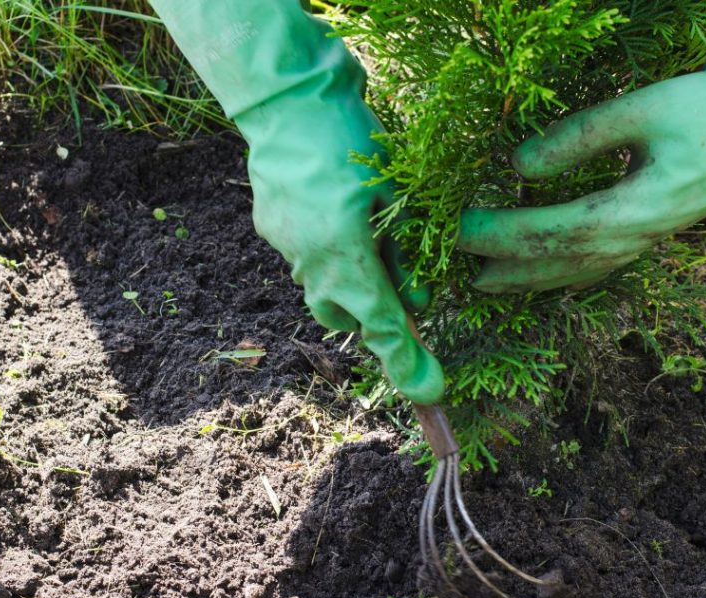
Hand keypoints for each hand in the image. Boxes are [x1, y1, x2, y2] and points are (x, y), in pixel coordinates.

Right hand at [149, 0, 443, 402]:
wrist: (286, 96)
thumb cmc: (349, 138)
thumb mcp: (393, 196)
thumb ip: (402, 254)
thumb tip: (415, 299)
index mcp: (346, 257)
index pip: (383, 327)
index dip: (409, 363)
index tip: (433, 392)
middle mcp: (311, 264)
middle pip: (351, 314)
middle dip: (378, 310)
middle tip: (404, 282)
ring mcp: (287, 247)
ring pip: (327, 286)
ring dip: (355, 277)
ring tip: (372, 232)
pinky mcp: (273, 227)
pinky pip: (308, 256)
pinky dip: (331, 249)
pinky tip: (340, 209)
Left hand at [457, 22, 705, 293]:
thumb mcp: (643, 110)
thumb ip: (579, 137)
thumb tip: (518, 166)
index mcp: (636, 209)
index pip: (553, 231)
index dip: (503, 233)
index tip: (460, 228)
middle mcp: (639, 236)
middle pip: (559, 261)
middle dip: (505, 264)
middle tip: (458, 266)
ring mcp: (647, 240)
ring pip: (578, 271)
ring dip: (529, 279)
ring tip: (486, 284)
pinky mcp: (651, 233)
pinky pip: (598, 265)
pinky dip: (562, 274)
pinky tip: (544, 278)